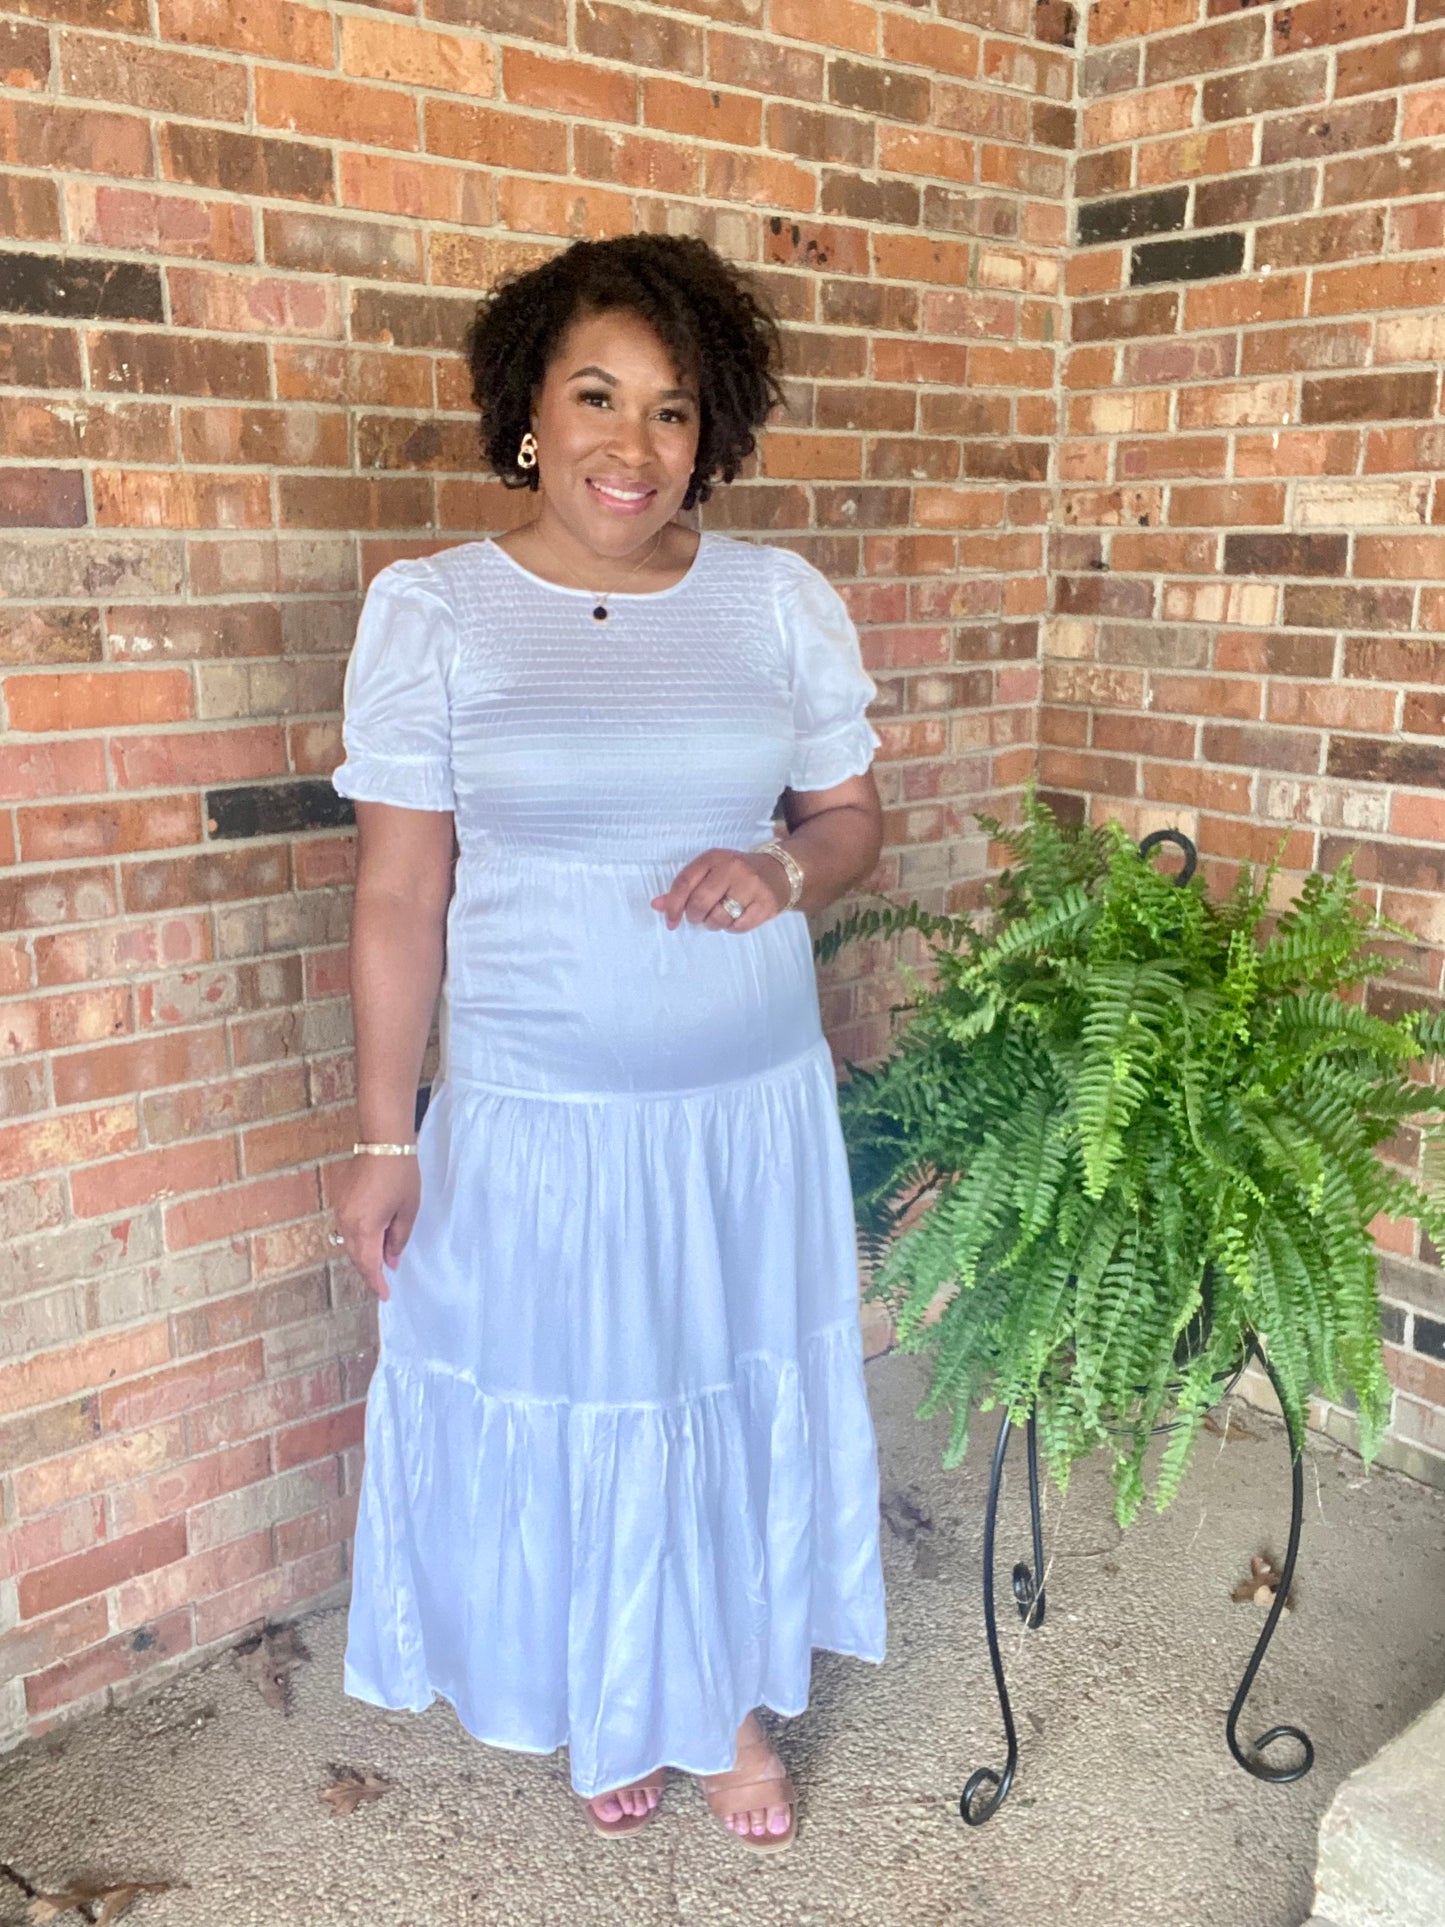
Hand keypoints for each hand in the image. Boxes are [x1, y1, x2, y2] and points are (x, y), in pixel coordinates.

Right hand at [333, 1155, 421, 1300]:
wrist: (383, 1144)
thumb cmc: (401, 1176)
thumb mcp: (408, 1211)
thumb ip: (398, 1239)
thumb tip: (392, 1261)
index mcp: (364, 1228)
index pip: (368, 1265)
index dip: (376, 1282)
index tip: (384, 1295)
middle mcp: (346, 1222)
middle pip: (355, 1256)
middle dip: (369, 1270)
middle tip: (383, 1282)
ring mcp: (339, 1210)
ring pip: (348, 1243)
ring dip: (363, 1254)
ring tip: (380, 1260)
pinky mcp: (338, 1199)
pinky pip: (346, 1227)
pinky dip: (358, 1238)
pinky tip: (371, 1237)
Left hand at [651, 848, 789, 932]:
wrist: (778, 872)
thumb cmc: (735, 874)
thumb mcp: (709, 872)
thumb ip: (683, 889)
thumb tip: (657, 905)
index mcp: (713, 858)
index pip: (684, 883)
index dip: (673, 905)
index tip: (670, 921)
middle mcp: (732, 868)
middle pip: (700, 903)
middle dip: (694, 916)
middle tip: (699, 917)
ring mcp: (750, 886)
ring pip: (719, 918)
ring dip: (713, 923)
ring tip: (719, 915)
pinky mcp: (765, 903)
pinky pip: (738, 927)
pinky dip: (732, 927)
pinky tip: (735, 917)